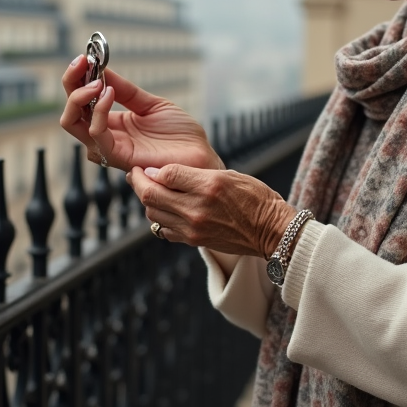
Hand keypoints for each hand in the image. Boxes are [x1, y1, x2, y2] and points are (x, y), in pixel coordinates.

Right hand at [59, 55, 223, 172]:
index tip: (83, 58)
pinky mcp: (117, 156)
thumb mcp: (151, 104)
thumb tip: (103, 69)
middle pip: (70, 111)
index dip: (76, 79)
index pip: (80, 101)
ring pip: (72, 122)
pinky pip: (96, 133)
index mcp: (111, 123)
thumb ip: (126, 90)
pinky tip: (110, 93)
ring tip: (99, 81)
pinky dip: (98, 110)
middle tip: (81, 63)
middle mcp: (105, 136)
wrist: (200, 154)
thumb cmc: (180, 133)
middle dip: (71, 83)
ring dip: (80, 96)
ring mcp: (108, 147)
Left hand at [128, 164, 297, 257]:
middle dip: (138, 182)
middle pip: (152, 195)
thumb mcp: (227, 175)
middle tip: (134, 175)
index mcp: (208, 186)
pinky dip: (159, 218)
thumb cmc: (254, 196)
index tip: (146, 165)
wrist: (271, 229)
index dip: (151, 169)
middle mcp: (197, 208)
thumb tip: (163, 172)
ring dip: (147, 201)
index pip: (166, 173)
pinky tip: (164, 209)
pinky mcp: (193, 241)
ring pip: (153, 213)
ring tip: (149, 190)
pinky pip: (164, 230)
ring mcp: (193, 228)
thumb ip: (194, 173)